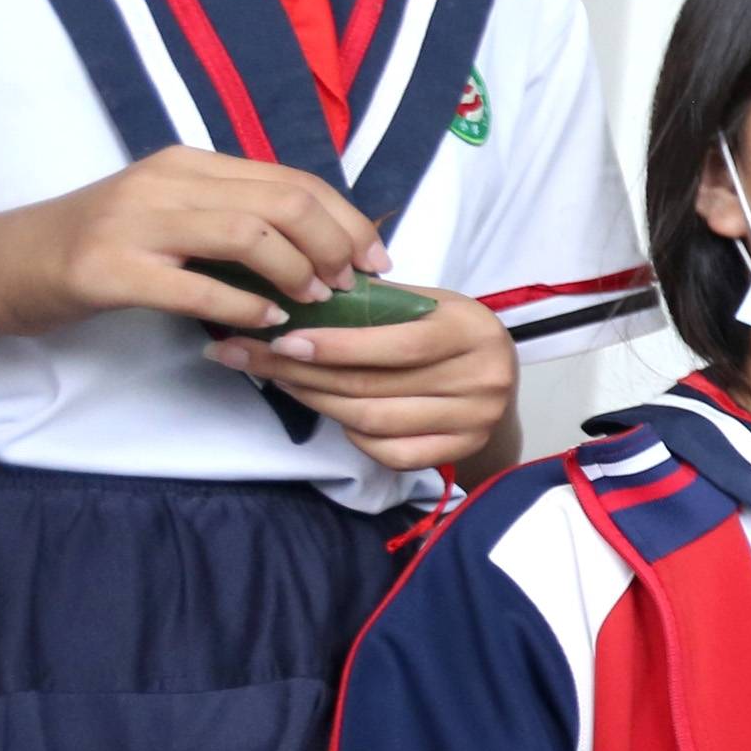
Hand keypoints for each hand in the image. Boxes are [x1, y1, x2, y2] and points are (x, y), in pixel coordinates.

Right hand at [0, 149, 385, 338]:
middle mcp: (166, 181)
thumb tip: (323, 246)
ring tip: (315, 301)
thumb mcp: (172, 215)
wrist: (4, 263)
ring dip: (297, 271)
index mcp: (189, 164)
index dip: (346, 219)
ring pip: (249, 233)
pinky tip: (268, 321)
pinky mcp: (109, 271)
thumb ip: (234, 218)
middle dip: (335, 244)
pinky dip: (245, 305)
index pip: (292, 179)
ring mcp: (135, 223)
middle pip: (283, 200)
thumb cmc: (100, 246)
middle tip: (353, 285)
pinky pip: (196, 286)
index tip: (376, 258)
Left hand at [207, 286, 518, 473]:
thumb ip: (377, 304)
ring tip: (284, 383)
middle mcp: (483, 378)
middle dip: (306, 374)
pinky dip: (356, 438)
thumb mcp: (427, 303)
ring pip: (374, 421)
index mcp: (473, 330)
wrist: (496, 375)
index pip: (396, 345)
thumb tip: (297, 297)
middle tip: (254, 360)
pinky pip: (392, 453)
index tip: (283, 342)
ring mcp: (476, 419)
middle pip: (374, 386)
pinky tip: (334, 416)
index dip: (335, 347)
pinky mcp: (463, 450)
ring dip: (318, 403)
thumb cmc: (449, 331)